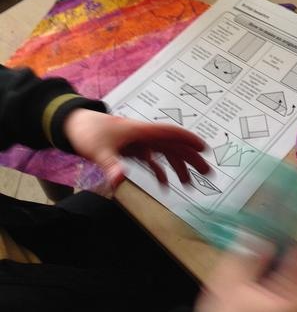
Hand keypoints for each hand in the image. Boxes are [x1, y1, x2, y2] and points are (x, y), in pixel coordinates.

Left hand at [63, 108, 209, 188]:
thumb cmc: (89, 132)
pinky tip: (164, 186)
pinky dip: (160, 172)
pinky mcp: (133, 150)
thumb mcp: (99, 150)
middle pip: (173, 146)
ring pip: (166, 154)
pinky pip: (152, 161)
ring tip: (190, 184)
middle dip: (190, 158)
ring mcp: (140, 143)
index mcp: (141, 131)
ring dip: (178, 167)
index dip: (188, 140)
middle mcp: (144, 136)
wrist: (74, 126)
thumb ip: (110, 165)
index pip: (171, 133)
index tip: (204, 149)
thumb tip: (119, 181)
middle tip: (206, 171)